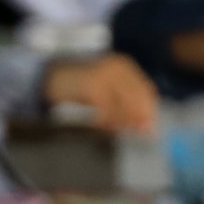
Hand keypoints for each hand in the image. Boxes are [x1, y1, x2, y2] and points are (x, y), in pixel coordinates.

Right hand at [40, 51, 160, 133]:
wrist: (52, 76)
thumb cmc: (82, 85)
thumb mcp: (107, 88)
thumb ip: (125, 101)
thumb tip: (143, 124)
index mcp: (125, 67)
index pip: (147, 90)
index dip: (151, 110)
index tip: (151, 129)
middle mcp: (118, 68)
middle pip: (138, 99)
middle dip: (139, 119)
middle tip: (139, 136)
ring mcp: (105, 76)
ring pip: (124, 106)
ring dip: (124, 123)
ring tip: (119, 133)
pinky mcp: (93, 86)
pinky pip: (107, 111)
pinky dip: (108, 122)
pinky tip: (103, 128)